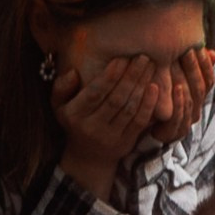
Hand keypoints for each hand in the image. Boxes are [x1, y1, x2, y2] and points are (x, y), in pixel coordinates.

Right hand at [52, 56, 165, 186]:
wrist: (88, 158)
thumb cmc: (75, 122)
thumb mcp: (59, 105)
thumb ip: (61, 87)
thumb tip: (73, 72)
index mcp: (74, 115)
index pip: (94, 94)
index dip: (109, 76)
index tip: (122, 58)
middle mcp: (92, 127)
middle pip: (115, 99)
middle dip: (130, 76)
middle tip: (142, 57)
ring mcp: (111, 136)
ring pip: (129, 109)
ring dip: (141, 86)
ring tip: (150, 66)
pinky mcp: (126, 142)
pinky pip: (139, 122)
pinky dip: (148, 104)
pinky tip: (155, 88)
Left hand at [146, 46, 214, 147]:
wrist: (134, 124)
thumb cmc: (151, 96)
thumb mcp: (167, 76)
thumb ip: (186, 65)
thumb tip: (213, 52)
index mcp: (195, 98)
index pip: (208, 80)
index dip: (205, 64)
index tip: (197, 46)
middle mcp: (194, 110)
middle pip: (201, 88)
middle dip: (194, 68)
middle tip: (187, 50)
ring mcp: (185, 122)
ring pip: (192, 100)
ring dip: (186, 81)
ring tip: (180, 63)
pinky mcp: (173, 132)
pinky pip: (180, 116)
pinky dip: (179, 102)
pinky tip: (176, 87)